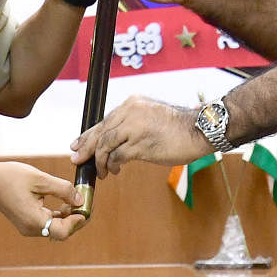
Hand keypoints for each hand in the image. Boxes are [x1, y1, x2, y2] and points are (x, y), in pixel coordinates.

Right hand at [0, 160, 86, 240]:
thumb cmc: (10, 178)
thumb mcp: (40, 179)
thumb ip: (62, 190)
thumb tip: (80, 200)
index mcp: (34, 221)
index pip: (63, 231)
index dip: (77, 221)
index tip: (86, 207)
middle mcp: (31, 228)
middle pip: (61, 231)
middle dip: (76, 218)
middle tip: (86, 202)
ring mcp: (28, 227)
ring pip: (55, 227)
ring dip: (68, 216)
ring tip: (76, 199)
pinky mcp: (27, 222)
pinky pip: (48, 222)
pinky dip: (58, 214)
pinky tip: (64, 201)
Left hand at [69, 95, 211, 176]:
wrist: (198, 130)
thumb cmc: (177, 127)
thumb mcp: (150, 116)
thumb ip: (131, 124)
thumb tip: (112, 141)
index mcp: (132, 104)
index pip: (105, 121)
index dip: (89, 134)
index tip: (78, 144)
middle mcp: (130, 112)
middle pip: (101, 132)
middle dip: (87, 148)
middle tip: (78, 160)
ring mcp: (135, 128)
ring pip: (106, 145)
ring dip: (100, 161)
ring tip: (103, 171)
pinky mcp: (140, 144)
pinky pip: (118, 156)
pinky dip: (113, 164)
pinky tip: (115, 170)